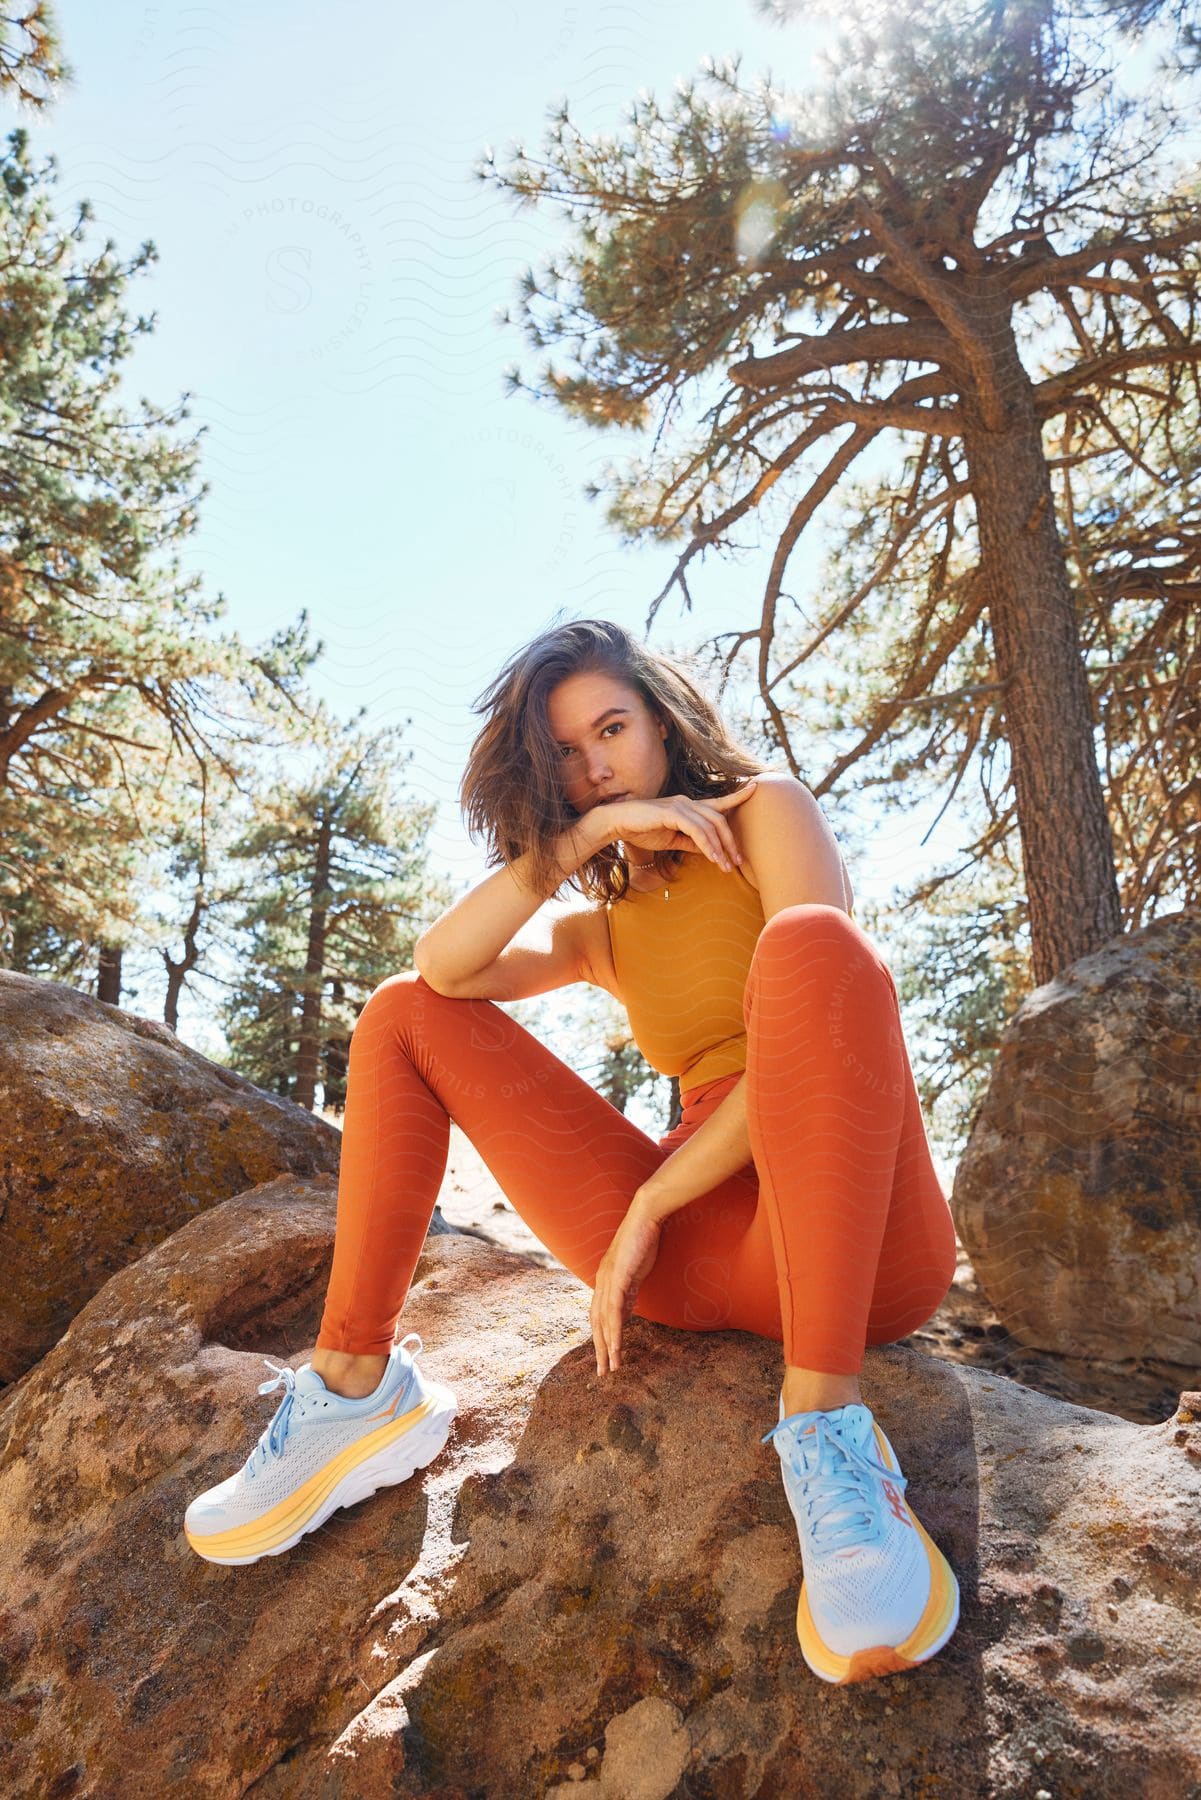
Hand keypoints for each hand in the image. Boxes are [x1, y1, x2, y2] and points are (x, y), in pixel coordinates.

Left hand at [591, 1194, 662, 1375]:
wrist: (646, 1216)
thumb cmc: (643, 1239)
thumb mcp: (636, 1271)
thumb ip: (630, 1290)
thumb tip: (628, 1309)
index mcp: (605, 1280)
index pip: (599, 1315)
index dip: (601, 1337)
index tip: (607, 1356)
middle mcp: (601, 1282)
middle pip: (596, 1323)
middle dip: (599, 1349)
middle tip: (602, 1372)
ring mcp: (607, 1280)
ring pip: (603, 1321)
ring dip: (606, 1346)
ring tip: (610, 1367)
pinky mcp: (618, 1278)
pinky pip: (614, 1311)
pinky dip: (614, 1331)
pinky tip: (615, 1347)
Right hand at [593, 782, 757, 870]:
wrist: (617, 823)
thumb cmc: (641, 829)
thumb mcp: (670, 839)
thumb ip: (689, 842)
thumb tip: (706, 850)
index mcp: (687, 806)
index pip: (717, 802)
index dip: (737, 795)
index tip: (755, 789)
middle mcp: (687, 802)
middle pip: (719, 818)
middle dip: (731, 841)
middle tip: (738, 861)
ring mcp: (680, 806)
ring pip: (711, 825)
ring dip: (721, 848)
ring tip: (726, 866)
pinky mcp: (672, 813)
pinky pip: (697, 830)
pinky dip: (708, 845)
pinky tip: (713, 858)